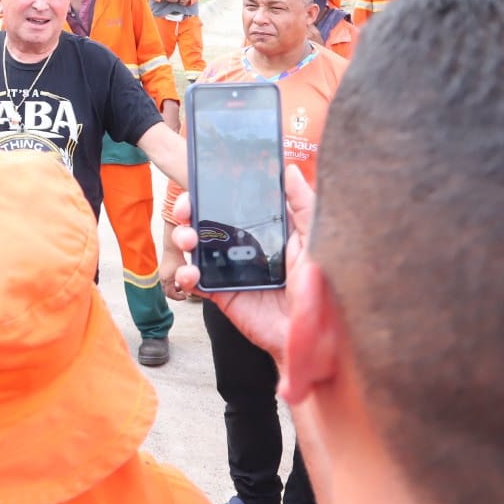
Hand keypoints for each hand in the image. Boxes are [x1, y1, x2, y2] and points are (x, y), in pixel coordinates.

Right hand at [161, 247, 189, 301]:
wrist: (172, 248)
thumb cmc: (177, 259)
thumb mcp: (183, 273)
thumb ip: (185, 282)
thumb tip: (190, 291)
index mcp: (166, 280)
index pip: (170, 294)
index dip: (178, 297)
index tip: (185, 296)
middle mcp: (162, 278)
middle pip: (167, 292)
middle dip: (175, 294)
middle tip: (183, 295)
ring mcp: (161, 275)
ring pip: (166, 287)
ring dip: (174, 289)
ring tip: (181, 288)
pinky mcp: (162, 271)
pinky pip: (166, 282)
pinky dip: (172, 284)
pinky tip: (178, 281)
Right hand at [170, 164, 314, 360]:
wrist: (313, 334)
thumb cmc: (321, 286)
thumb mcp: (316, 237)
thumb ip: (302, 203)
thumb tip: (287, 169)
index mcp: (266, 230)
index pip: (232, 204)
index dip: (212, 193)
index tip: (199, 184)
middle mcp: (245, 247)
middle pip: (207, 221)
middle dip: (189, 211)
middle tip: (185, 211)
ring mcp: (231, 270)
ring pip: (195, 247)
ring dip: (183, 238)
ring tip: (187, 241)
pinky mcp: (222, 294)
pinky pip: (195, 281)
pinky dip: (185, 274)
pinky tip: (190, 272)